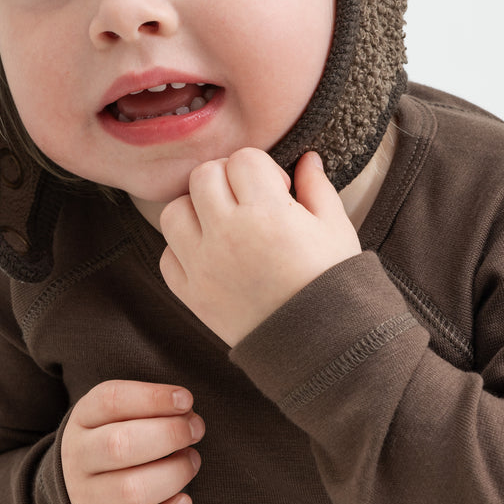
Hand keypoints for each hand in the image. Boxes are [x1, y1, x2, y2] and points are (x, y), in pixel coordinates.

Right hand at [61, 380, 203, 503]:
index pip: (111, 400)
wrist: (78, 485)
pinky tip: (185, 501)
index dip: (153, 398)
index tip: (186, 400)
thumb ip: (151, 406)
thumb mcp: (120, 412)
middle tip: (195, 431)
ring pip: (131, 491)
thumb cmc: (114, 437)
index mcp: (82, 419)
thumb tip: (186, 409)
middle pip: (119, 445)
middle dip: (169, 435)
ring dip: (174, 474)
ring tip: (191, 461)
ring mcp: (87, 499)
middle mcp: (78, 459)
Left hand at [159, 148, 361, 346]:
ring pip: (174, 211)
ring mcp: (203, 266)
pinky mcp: (191, 295)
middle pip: (202, 176)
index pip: (243, 159)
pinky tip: (211, 255)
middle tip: (249, 201)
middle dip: (226, 179)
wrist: (320, 346)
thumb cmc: (332, 283)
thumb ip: (316, 187)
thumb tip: (306, 158)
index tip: (277, 189)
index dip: (261, 168)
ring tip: (224, 224)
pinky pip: (167, 256)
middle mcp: (227, 235)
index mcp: (267, 213)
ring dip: (196, 210)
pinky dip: (183, 251)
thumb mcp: (335, 228)